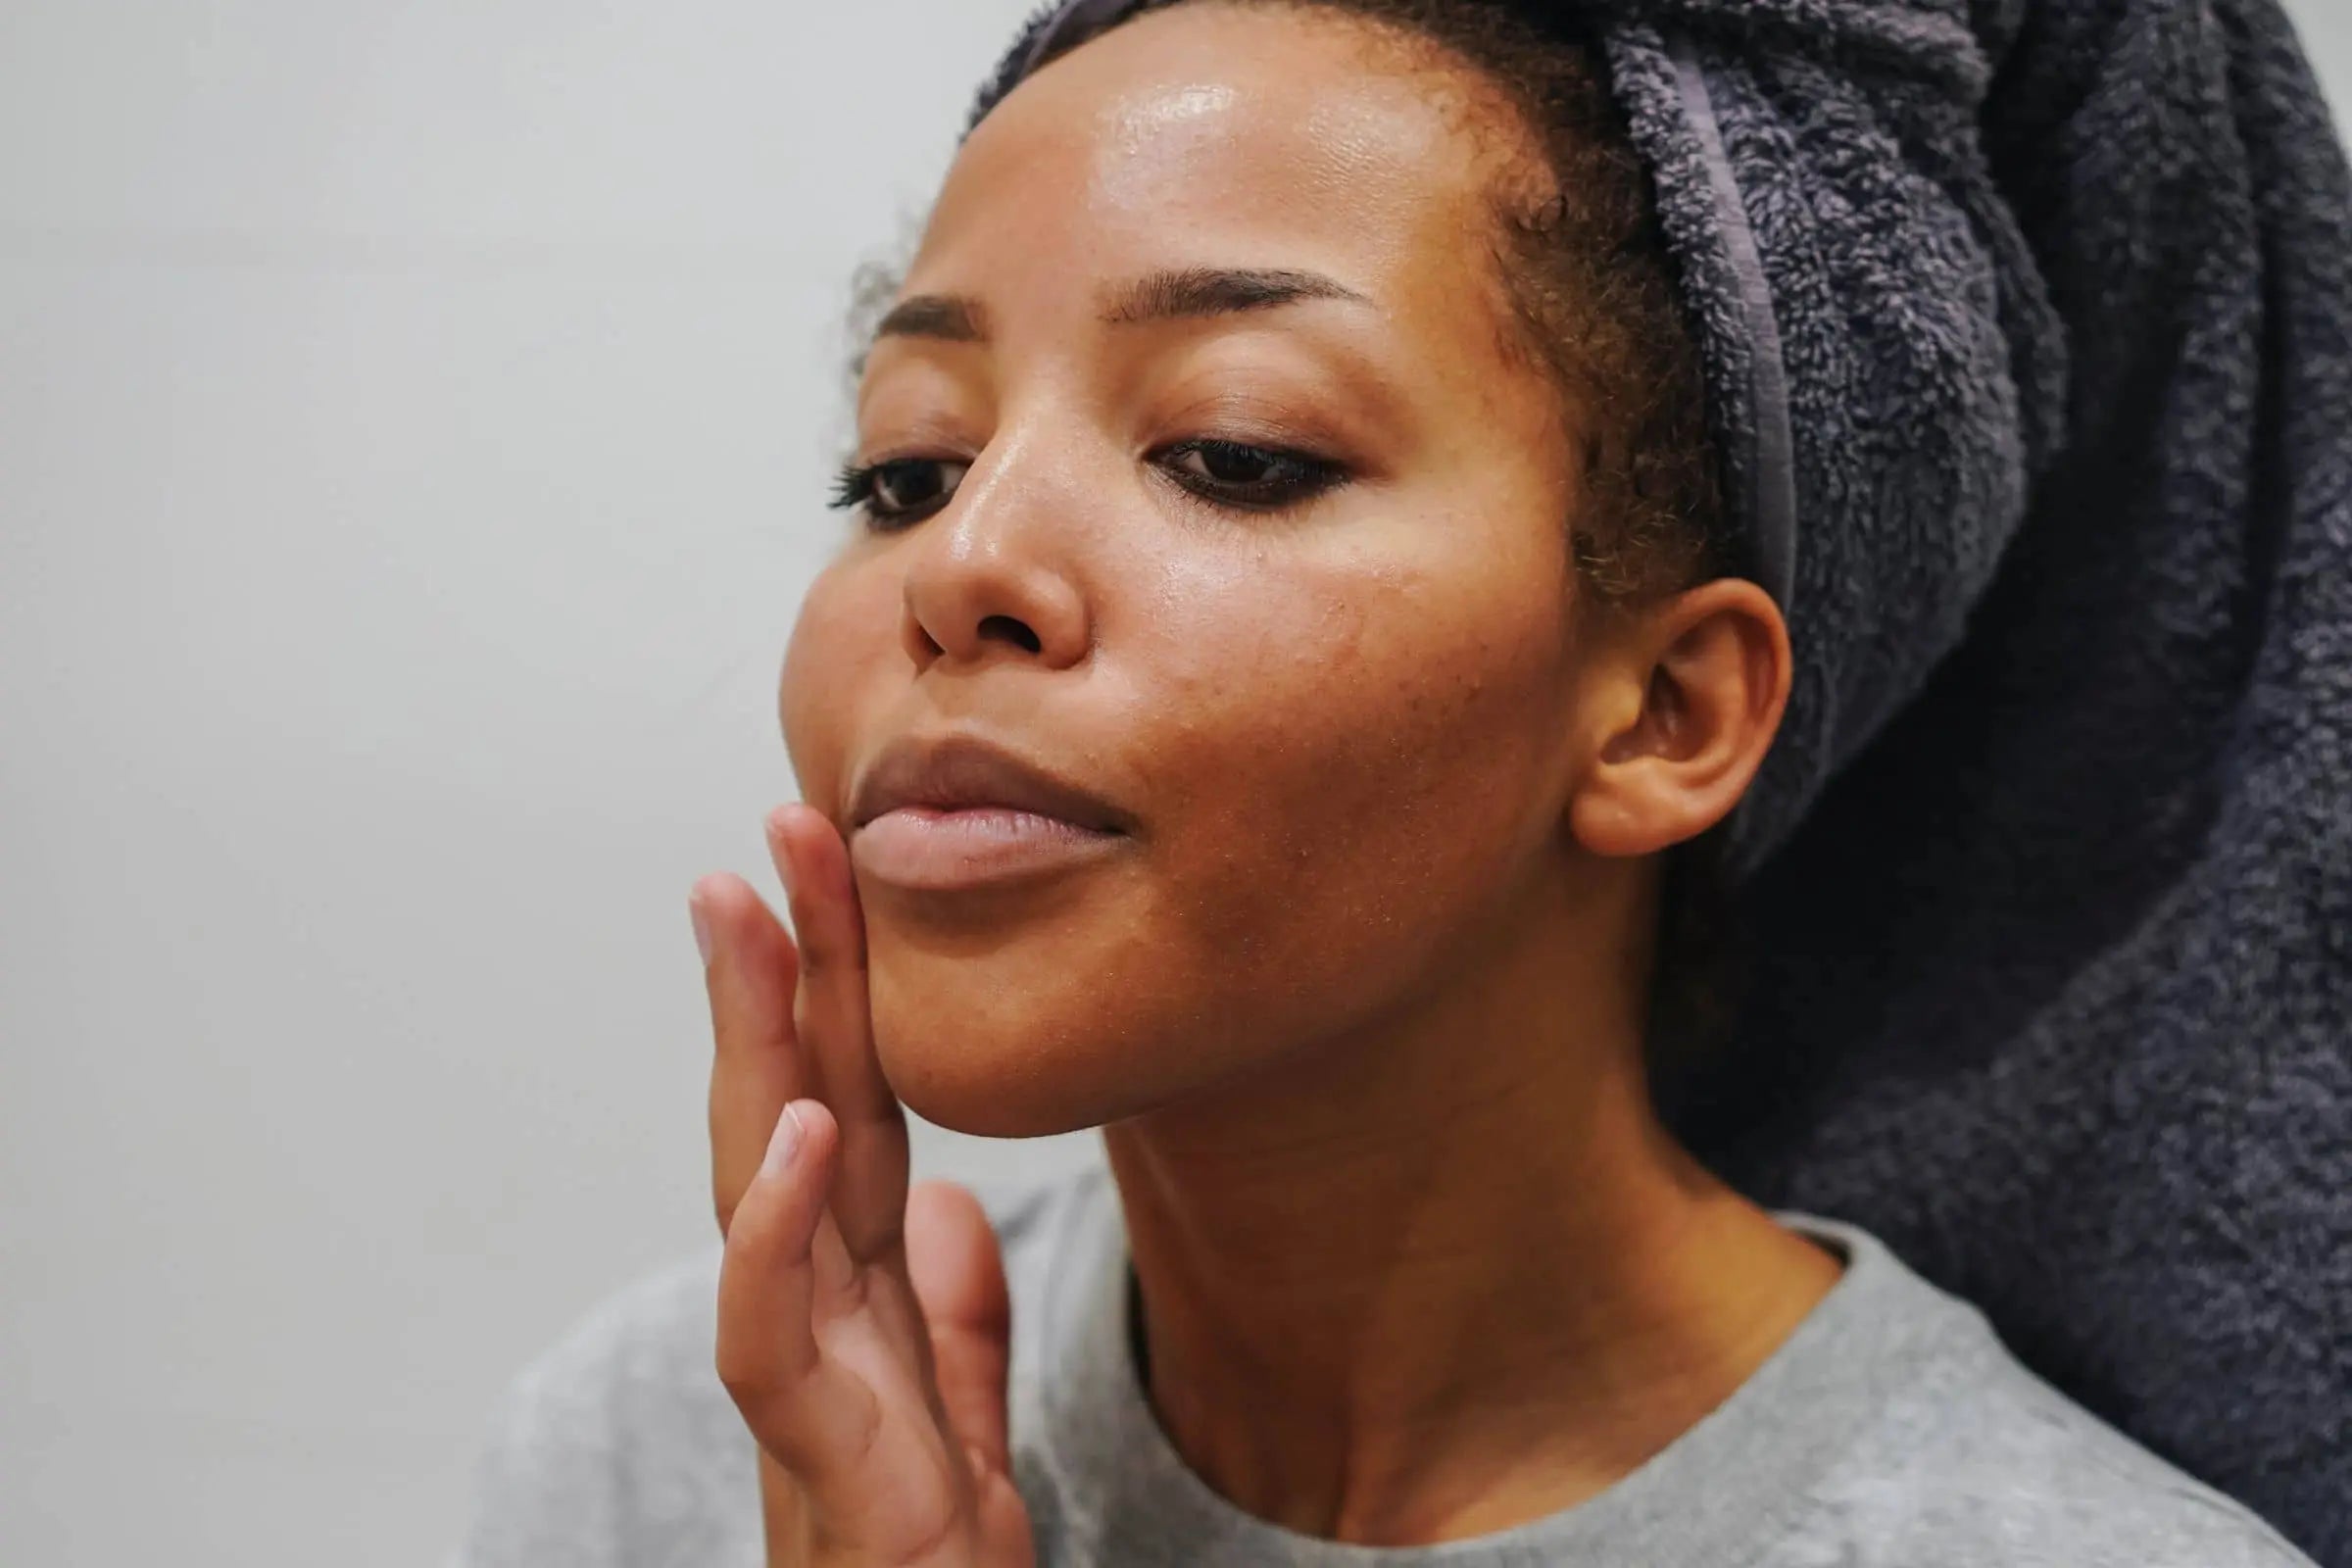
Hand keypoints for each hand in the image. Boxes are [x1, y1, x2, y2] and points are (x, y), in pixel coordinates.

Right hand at [691, 803, 1034, 1566]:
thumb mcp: (962, 1426)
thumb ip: (953, 1324)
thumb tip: (954, 1209)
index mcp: (856, 1300)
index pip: (853, 1109)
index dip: (841, 990)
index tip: (834, 860)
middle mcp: (815, 1318)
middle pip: (791, 1112)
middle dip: (778, 971)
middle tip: (770, 835)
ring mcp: (804, 1383)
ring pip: (757, 1187)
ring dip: (749, 1046)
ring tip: (745, 915)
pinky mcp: (820, 1462)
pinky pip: (773, 1338)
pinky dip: (773, 1230)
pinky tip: (796, 1130)